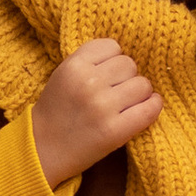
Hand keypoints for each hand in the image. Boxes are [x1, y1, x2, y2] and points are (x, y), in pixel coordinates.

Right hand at [31, 35, 163, 187]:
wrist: (42, 149)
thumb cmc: (56, 110)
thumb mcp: (63, 75)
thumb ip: (90, 61)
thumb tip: (126, 56)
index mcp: (74, 65)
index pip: (112, 46)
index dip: (113, 60)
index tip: (107, 74)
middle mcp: (88, 82)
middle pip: (129, 64)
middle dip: (126, 77)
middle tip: (115, 92)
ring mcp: (103, 107)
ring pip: (143, 85)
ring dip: (139, 93)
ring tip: (126, 103)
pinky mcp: (115, 131)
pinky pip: (149, 109)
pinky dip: (153, 106)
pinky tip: (147, 107)